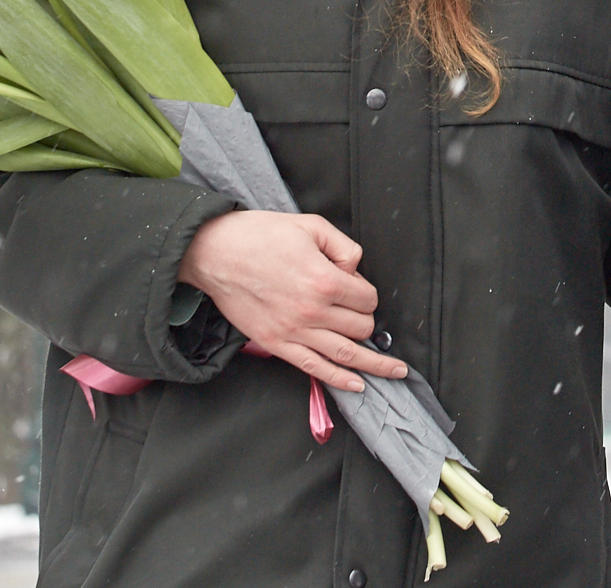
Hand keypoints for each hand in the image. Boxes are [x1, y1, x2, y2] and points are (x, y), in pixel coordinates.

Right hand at [178, 210, 407, 391]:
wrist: (215, 253)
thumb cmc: (260, 235)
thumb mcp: (310, 225)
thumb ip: (343, 246)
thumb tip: (356, 270)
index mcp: (324, 280)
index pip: (367, 299)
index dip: (367, 292)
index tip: (355, 286)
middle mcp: (313, 311)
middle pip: (360, 327)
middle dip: (366, 319)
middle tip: (357, 310)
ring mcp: (294, 332)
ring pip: (345, 354)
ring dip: (374, 365)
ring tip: (395, 372)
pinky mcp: (276, 344)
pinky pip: (314, 368)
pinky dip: (339, 380)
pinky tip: (358, 385)